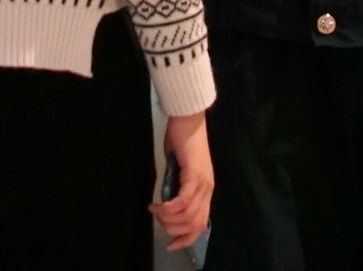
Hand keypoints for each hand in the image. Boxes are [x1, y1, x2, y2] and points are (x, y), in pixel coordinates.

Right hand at [151, 111, 213, 250]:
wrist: (189, 119)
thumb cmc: (183, 139)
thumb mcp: (180, 169)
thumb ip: (177, 186)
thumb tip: (167, 202)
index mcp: (206, 190)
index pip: (201, 224)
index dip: (186, 238)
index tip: (170, 244)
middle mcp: (208, 190)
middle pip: (195, 224)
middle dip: (173, 230)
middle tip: (157, 220)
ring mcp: (203, 183)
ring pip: (188, 216)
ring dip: (168, 219)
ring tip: (154, 211)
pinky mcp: (194, 176)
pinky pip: (183, 202)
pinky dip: (168, 208)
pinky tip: (157, 205)